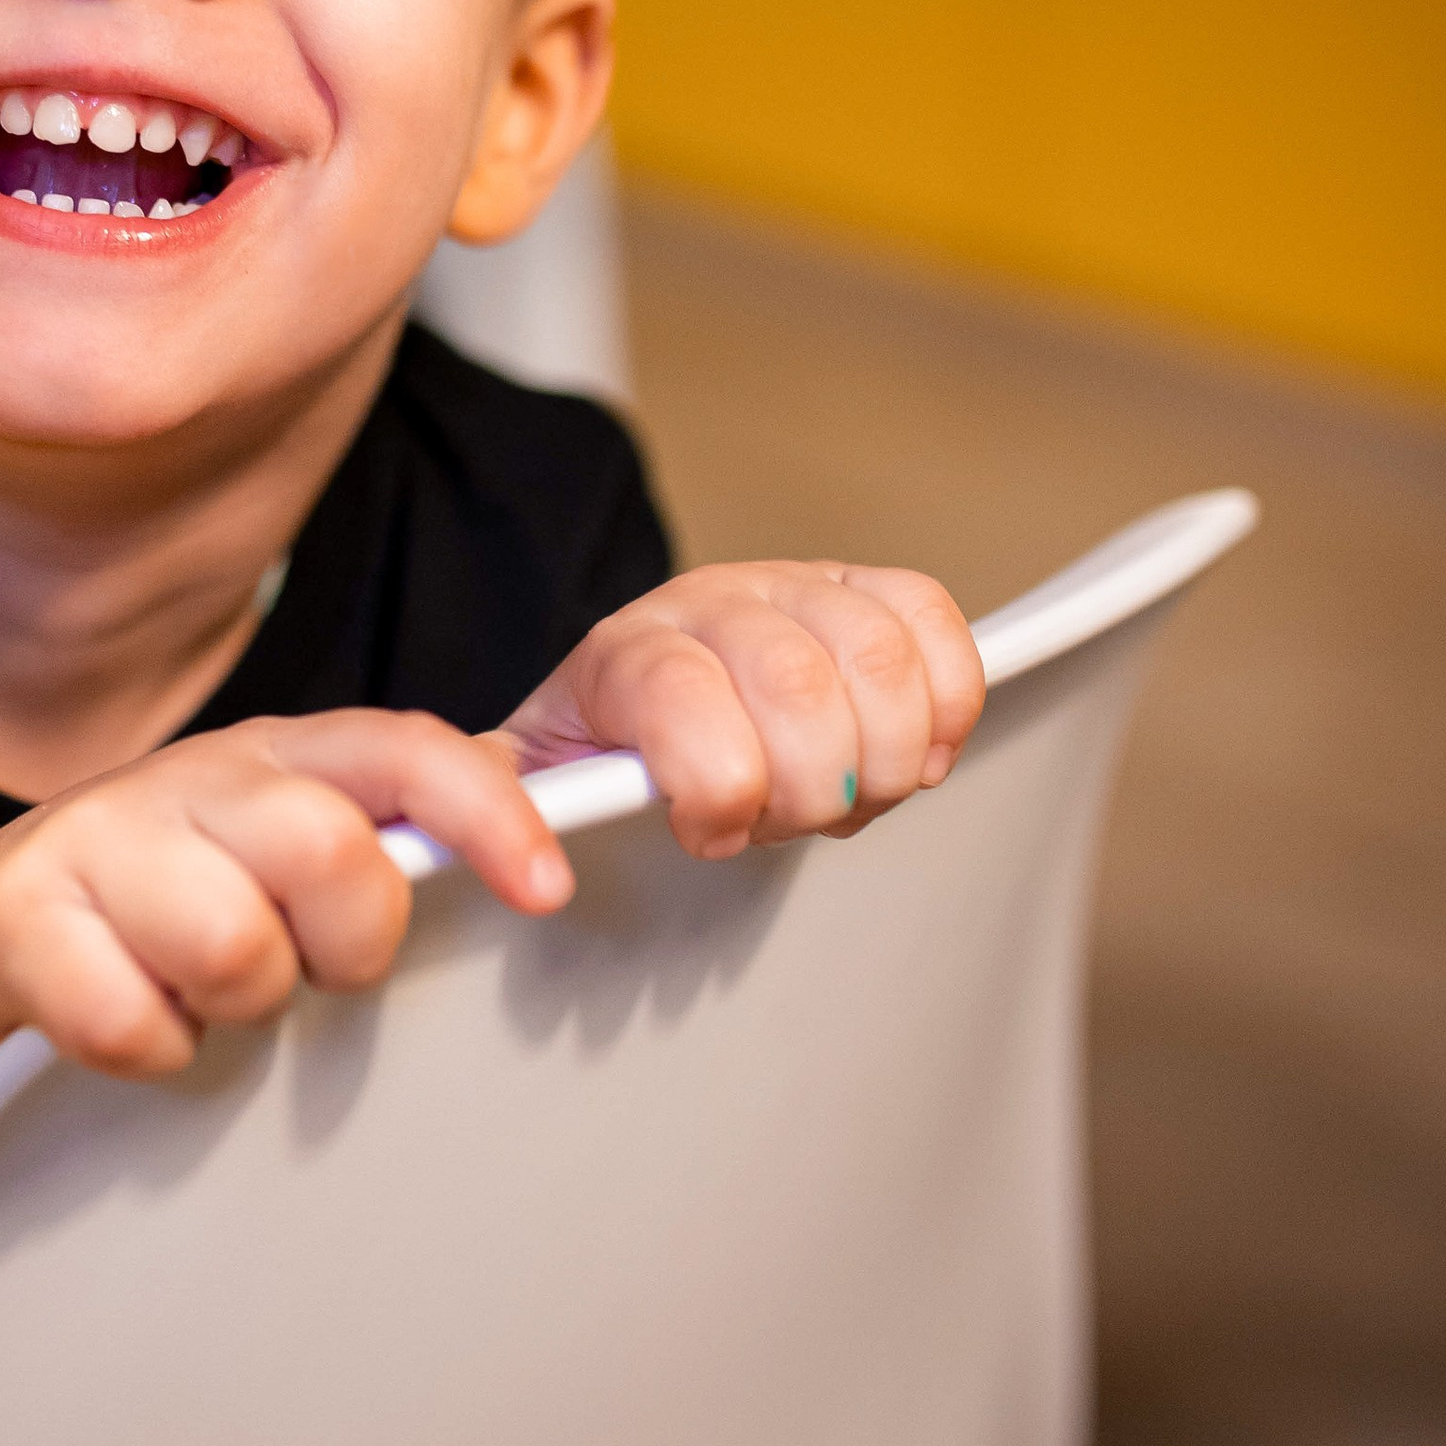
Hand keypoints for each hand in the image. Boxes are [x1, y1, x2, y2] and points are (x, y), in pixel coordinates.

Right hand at [0, 711, 573, 1086]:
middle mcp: (194, 779)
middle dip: (342, 946)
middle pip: (329, 851)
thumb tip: (545, 855)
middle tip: (303, 975)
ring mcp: (95, 840)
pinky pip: (128, 1021)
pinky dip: (148, 1051)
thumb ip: (396, 844)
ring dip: (237, 1005)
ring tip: (207, 1000)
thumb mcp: (288, 864)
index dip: (487, 813)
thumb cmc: (175, 917)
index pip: (406, 748)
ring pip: (231, 943)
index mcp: (282, 761)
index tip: (547, 894)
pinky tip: (132, 1029)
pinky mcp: (11, 922)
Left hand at [501, 561, 984, 860]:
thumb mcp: (531, 784)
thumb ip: (500, 812)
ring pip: (879, 661)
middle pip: (798, 686)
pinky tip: (910, 754)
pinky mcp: (865, 588)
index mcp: (625, 651)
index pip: (682, 696)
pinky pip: (934, 621)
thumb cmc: (600, 756)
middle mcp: (712, 599)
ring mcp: (795, 584)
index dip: (715, 785)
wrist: (640, 693)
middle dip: (809, 790)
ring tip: (843, 794)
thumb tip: (522, 861)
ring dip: (882, 760)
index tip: (711, 834)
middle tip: (784, 820)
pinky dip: (945, 703)